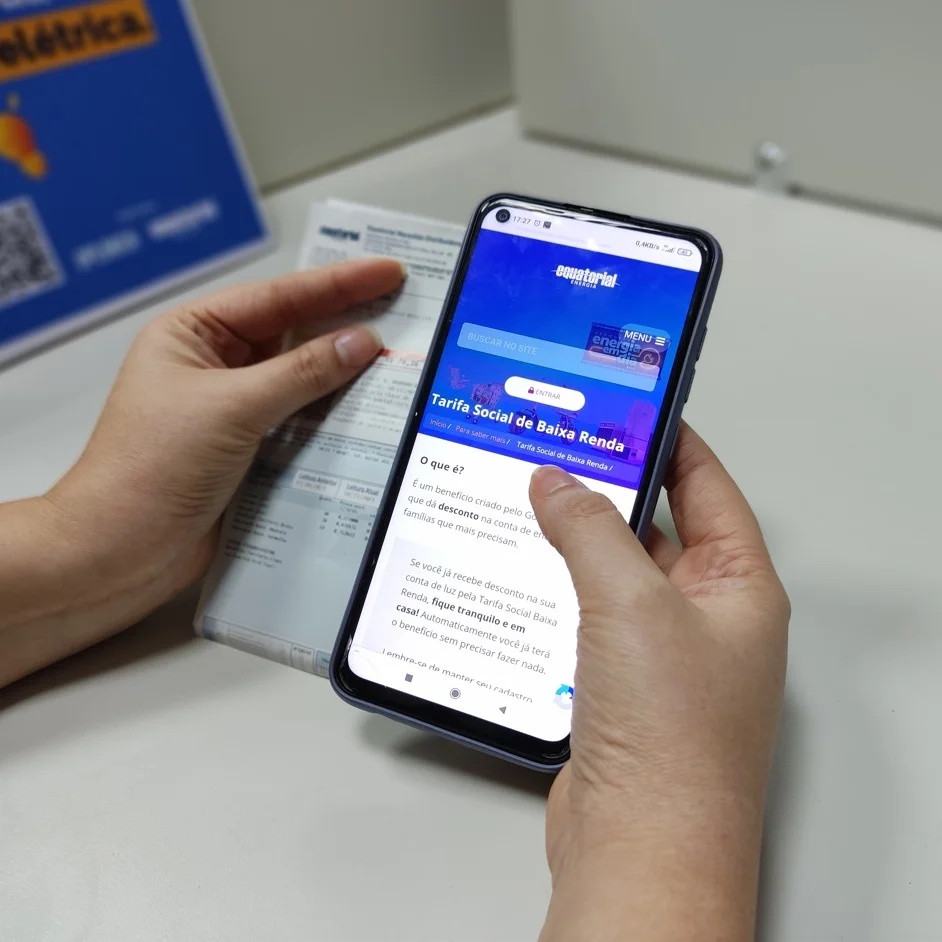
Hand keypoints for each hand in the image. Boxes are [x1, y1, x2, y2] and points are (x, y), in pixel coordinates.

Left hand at [48, 258, 403, 615]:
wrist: (124, 549)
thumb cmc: (154, 466)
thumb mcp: (233, 407)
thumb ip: (302, 373)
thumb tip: (362, 343)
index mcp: (194, 334)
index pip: (278, 298)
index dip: (338, 284)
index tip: (388, 272)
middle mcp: (215, 365)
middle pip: (293, 333)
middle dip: (346, 321)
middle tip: (404, 306)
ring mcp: (233, 409)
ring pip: (301, 379)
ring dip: (344, 373)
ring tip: (399, 357)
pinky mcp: (249, 450)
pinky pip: (301, 421)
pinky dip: (333, 416)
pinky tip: (370, 410)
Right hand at [529, 425, 788, 940]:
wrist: (639, 845)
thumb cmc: (672, 741)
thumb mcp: (631, 603)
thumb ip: (590, 530)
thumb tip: (558, 482)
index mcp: (739, 588)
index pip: (707, 487)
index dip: (669, 440)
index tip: (625, 408)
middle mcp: (706, 617)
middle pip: (657, 526)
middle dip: (609, 489)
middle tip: (559, 449)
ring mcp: (661, 653)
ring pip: (615, 572)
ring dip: (575, 542)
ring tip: (530, 500)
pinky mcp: (618, 684)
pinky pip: (588, 615)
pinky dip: (558, 590)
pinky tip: (524, 572)